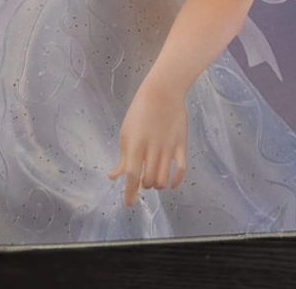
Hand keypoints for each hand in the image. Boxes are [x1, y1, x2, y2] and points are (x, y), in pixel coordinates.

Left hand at [107, 77, 187, 205]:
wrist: (163, 91)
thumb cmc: (140, 111)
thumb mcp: (126, 132)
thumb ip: (122, 157)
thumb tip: (114, 176)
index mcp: (135, 145)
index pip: (132, 176)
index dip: (129, 193)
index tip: (129, 204)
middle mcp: (152, 149)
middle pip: (149, 181)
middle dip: (144, 185)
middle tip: (142, 179)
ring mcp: (168, 148)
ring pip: (163, 180)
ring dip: (157, 184)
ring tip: (154, 178)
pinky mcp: (181, 145)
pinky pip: (181, 169)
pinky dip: (176, 181)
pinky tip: (171, 183)